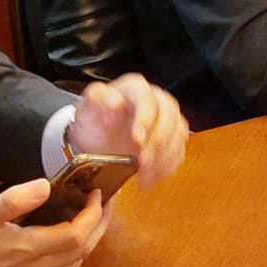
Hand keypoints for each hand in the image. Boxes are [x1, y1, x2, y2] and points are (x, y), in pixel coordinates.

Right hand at [0, 178, 110, 266]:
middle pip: (84, 250)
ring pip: (75, 264)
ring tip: (91, 216)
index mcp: (29, 251)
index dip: (94, 212)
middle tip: (106, 201)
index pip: (78, 233)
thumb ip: (15, 199)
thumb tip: (46, 185)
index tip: (98, 192)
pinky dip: (73, 254)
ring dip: (90, 240)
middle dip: (100, 223)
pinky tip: (65, 239)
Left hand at [69, 73, 188, 187]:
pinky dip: (167, 166)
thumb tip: (115, 102)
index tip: (137, 140)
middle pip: (169, 116)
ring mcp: (167, 119)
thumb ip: (97, 99)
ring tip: (145, 173)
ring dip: (164, 156)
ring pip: (178, 133)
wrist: (97, 138)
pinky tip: (152, 177)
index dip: (145, 119)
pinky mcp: (172, 139)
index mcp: (135, 89)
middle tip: (143, 161)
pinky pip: (178, 151)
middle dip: (158, 141)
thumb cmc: (94, 120)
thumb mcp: (87, 108)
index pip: (147, 99)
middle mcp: (156, 100)